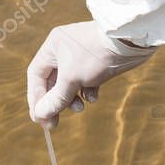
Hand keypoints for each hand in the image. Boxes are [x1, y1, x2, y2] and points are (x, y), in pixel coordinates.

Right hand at [27, 22, 155, 128]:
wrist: (129, 41)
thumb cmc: (95, 55)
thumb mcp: (71, 79)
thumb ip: (55, 99)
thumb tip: (40, 115)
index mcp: (52, 47)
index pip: (35, 75)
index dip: (36, 98)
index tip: (39, 118)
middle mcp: (63, 50)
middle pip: (52, 82)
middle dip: (55, 102)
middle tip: (54, 123)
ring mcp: (80, 56)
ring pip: (69, 84)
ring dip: (72, 99)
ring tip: (80, 108)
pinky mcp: (96, 62)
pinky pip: (85, 81)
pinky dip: (87, 91)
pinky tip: (93, 96)